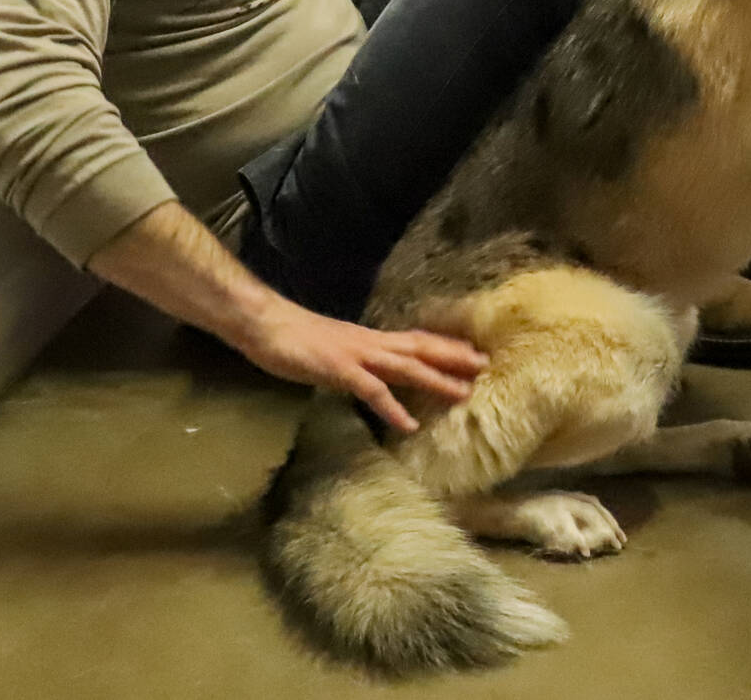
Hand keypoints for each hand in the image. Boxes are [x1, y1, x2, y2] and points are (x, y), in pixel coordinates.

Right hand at [237, 298, 487, 432]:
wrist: (265, 324)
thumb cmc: (293, 337)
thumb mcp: (333, 348)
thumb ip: (355, 359)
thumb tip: (370, 370)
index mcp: (369, 339)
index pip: (415, 339)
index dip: (444, 345)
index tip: (471, 350)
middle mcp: (371, 343)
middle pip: (421, 349)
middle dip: (453, 357)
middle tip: (485, 365)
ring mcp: (357, 356)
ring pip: (406, 367)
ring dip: (436, 380)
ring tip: (463, 393)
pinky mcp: (340, 371)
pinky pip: (372, 391)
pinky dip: (392, 408)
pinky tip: (408, 425)